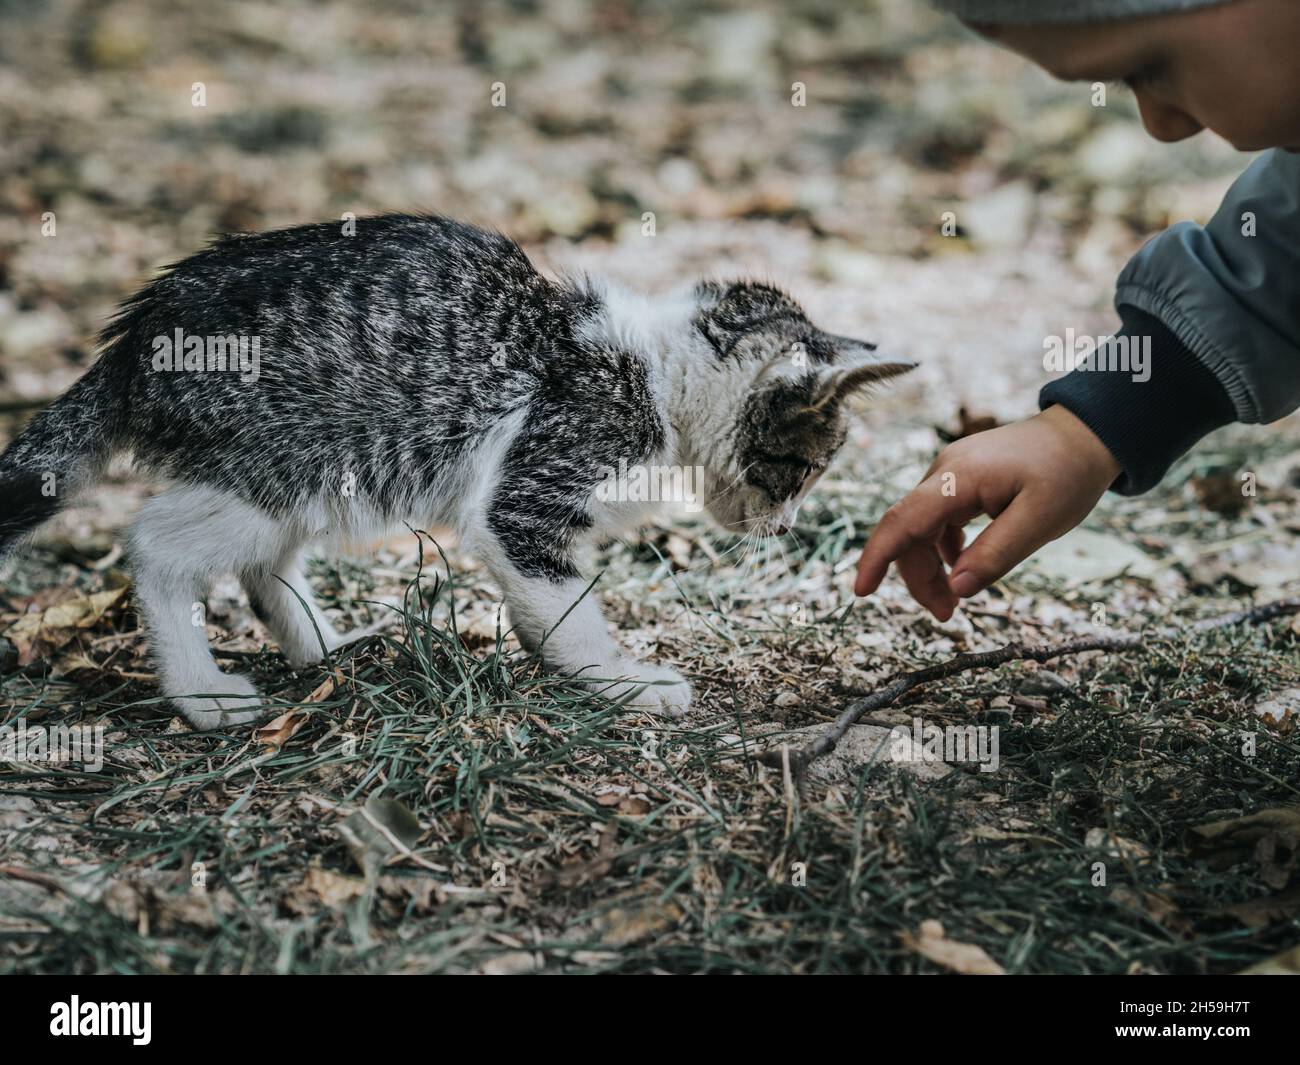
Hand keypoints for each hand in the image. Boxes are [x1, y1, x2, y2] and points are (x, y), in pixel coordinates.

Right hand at [854, 404, 1121, 618]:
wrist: (1085, 434)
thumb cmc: (1068, 474)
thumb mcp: (1040, 522)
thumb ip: (995, 555)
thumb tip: (957, 589)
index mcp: (959, 479)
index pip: (902, 521)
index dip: (877, 558)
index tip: (861, 591)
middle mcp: (945, 473)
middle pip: (909, 532)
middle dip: (919, 578)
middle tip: (947, 615)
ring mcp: (951, 474)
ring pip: (921, 529)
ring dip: (931, 567)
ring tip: (955, 600)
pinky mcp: (961, 480)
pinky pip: (937, 520)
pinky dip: (943, 550)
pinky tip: (963, 566)